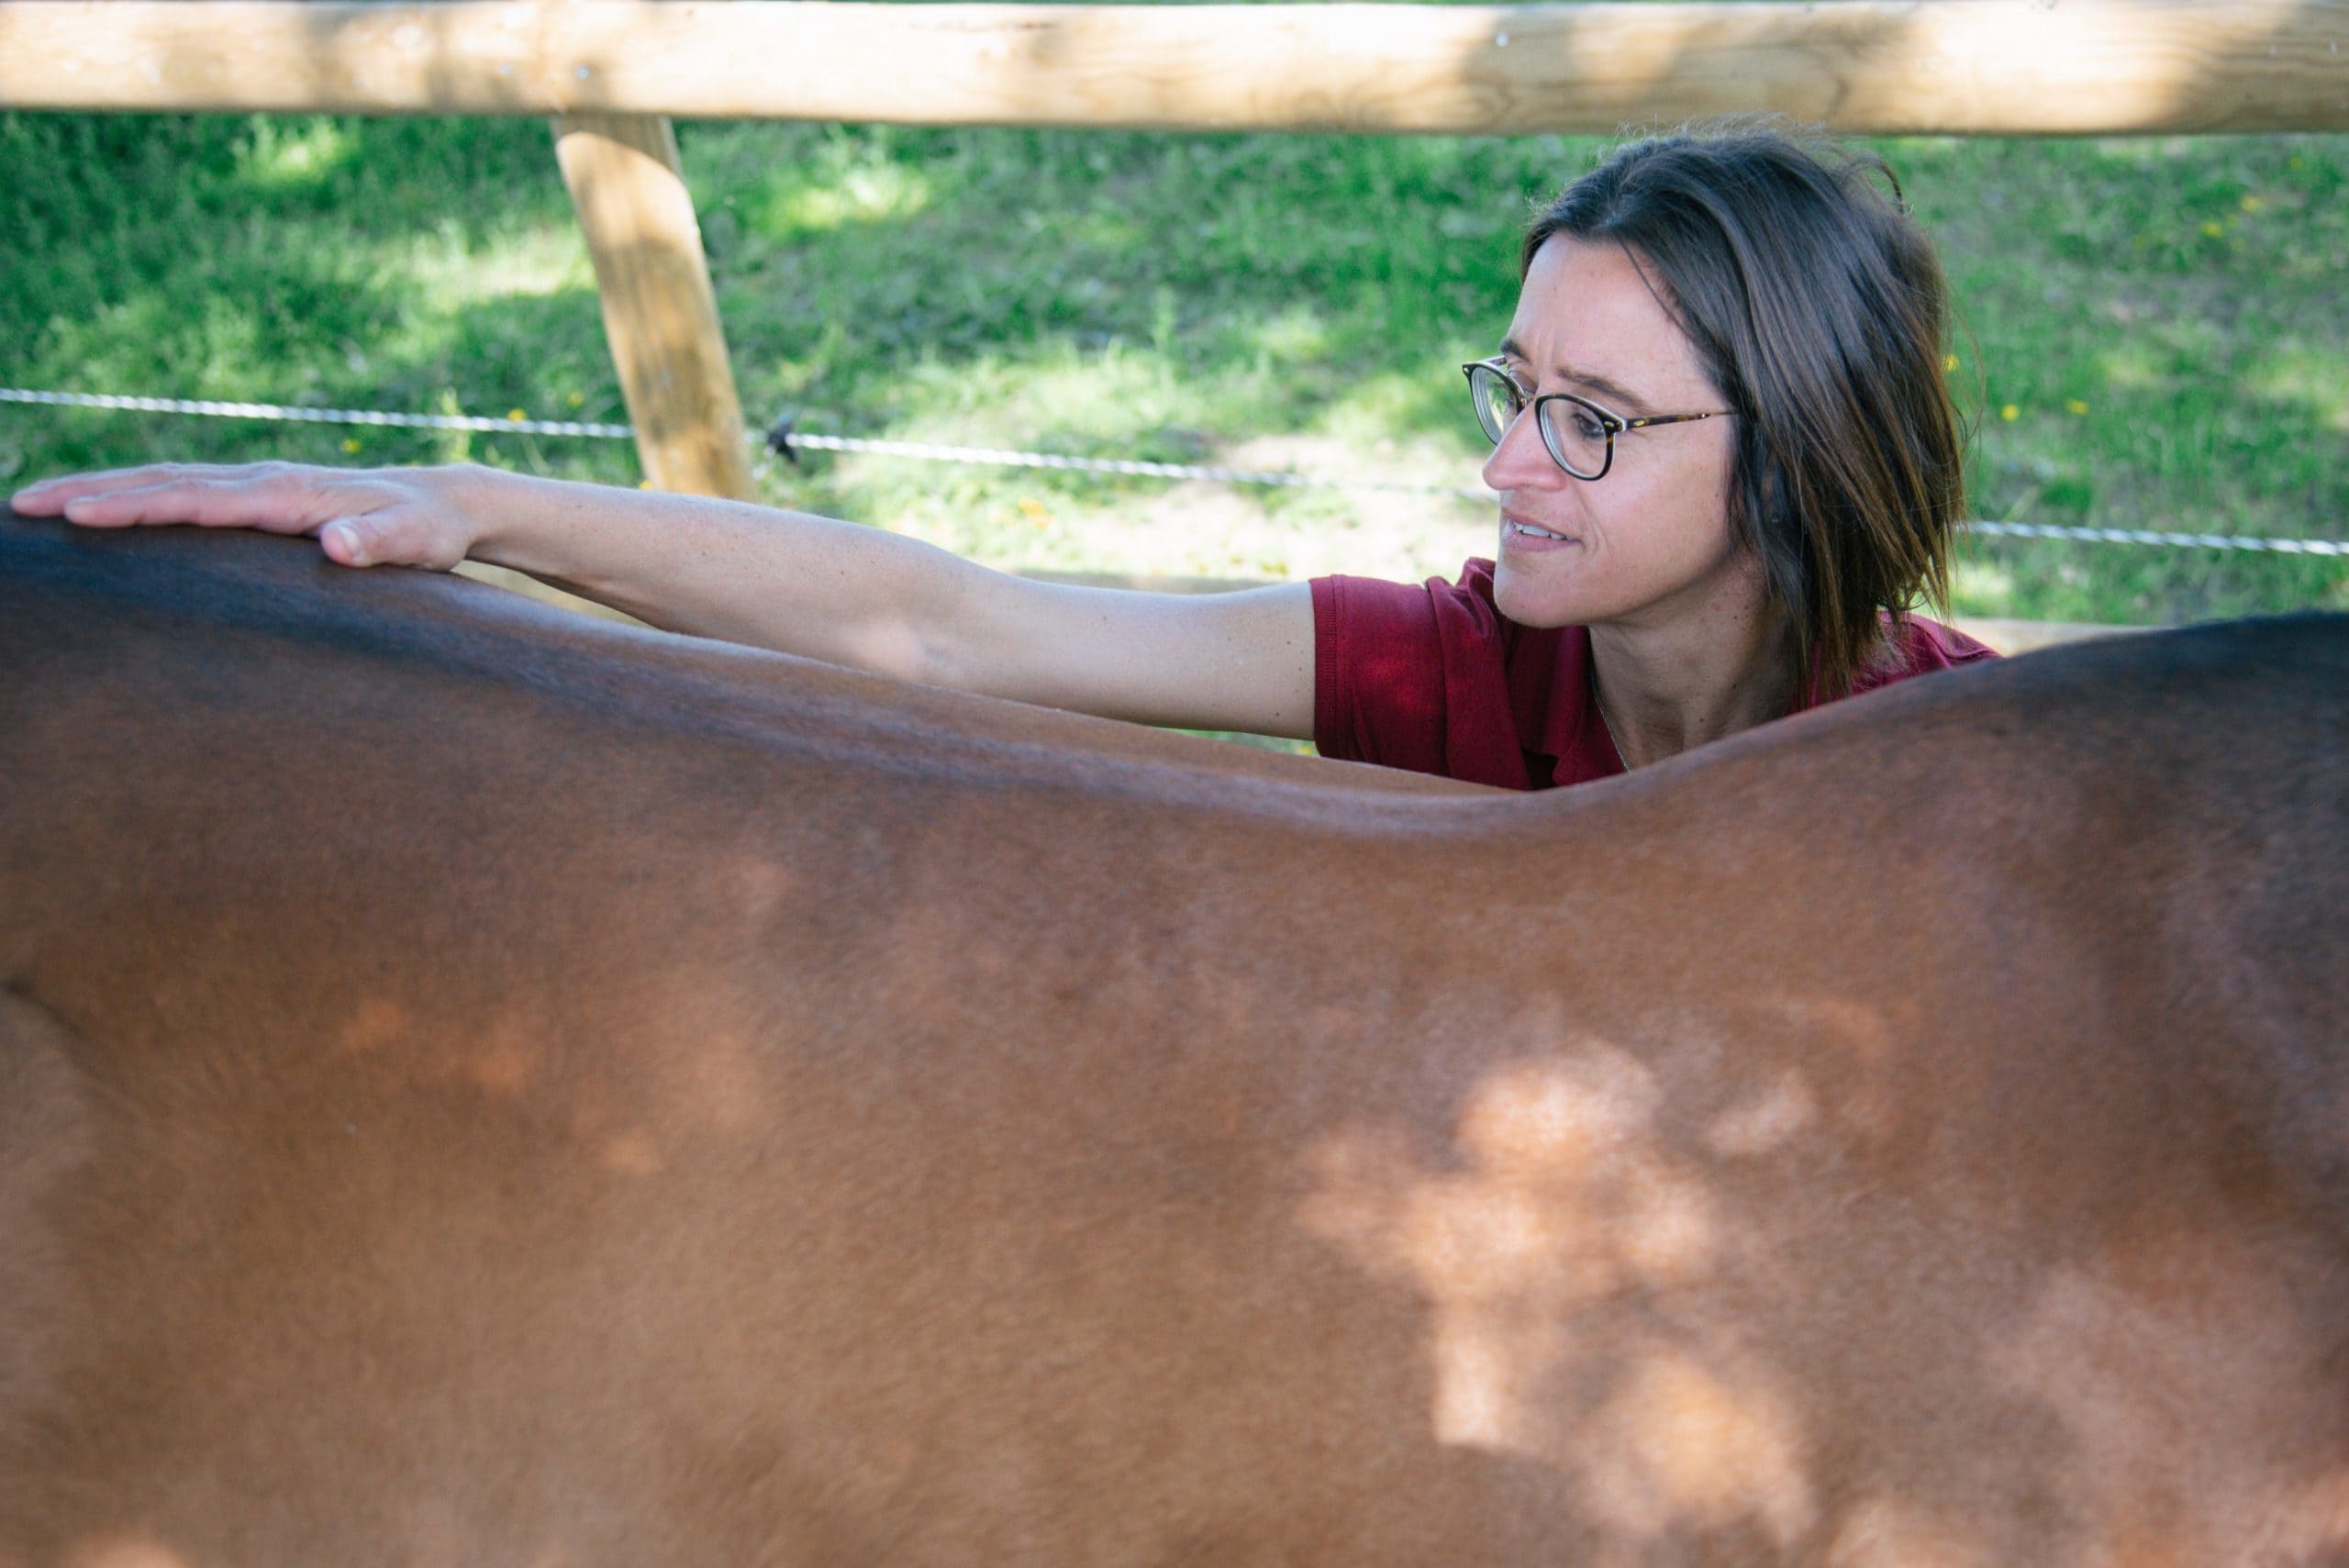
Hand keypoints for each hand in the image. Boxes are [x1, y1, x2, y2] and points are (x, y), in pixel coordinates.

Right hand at [8, 460, 483, 569]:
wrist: (446, 502)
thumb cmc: (429, 529)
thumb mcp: (414, 541)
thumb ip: (379, 543)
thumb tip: (337, 544)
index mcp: (286, 494)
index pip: (195, 499)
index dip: (135, 508)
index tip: (78, 516)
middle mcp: (261, 481)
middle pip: (159, 481)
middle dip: (89, 492)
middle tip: (22, 509)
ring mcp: (255, 486)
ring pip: (161, 481)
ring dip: (98, 490)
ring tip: (35, 505)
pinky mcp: (256, 498)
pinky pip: (181, 493)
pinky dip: (132, 497)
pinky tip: (98, 513)